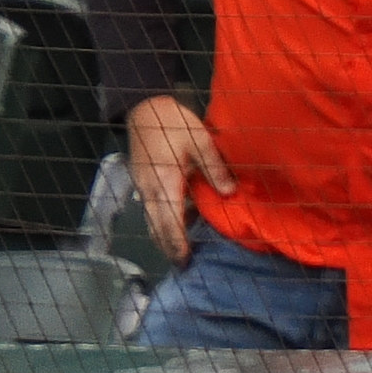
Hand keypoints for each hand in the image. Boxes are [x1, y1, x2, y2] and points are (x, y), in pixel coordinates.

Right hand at [125, 94, 232, 262]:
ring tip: (180, 253)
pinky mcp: (143, 182)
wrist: (144, 107)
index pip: (168, 221)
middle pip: (156, 226)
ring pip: (151, 219)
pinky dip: (162, 222)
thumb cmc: (173, 123)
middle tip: (183, 265)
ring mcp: (142, 186)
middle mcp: (149, 189)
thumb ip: (214, 168)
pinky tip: (179, 225)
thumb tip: (229, 193)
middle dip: (168, 247)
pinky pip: (151, 209)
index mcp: (163, 182)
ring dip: (164, 236)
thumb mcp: (200, 140)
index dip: (176, 242)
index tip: (185, 259)